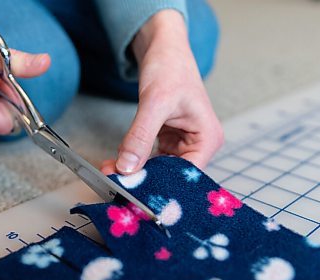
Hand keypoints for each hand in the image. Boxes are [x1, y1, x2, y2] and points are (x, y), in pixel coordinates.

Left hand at [101, 10, 222, 174]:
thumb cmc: (170, 68)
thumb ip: (140, 136)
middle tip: (114, 181)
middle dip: (143, 179)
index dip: (159, 185)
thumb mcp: (154, 103)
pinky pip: (150, 158)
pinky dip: (134, 161)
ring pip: (157, 169)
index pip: (185, 175)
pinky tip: (117, 163)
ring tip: (111, 172)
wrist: (163, 50)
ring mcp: (182, 144)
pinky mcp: (167, 141)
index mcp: (207, 139)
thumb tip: (126, 167)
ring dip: (135, 171)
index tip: (132, 190)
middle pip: (170, 175)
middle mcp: (197, 145)